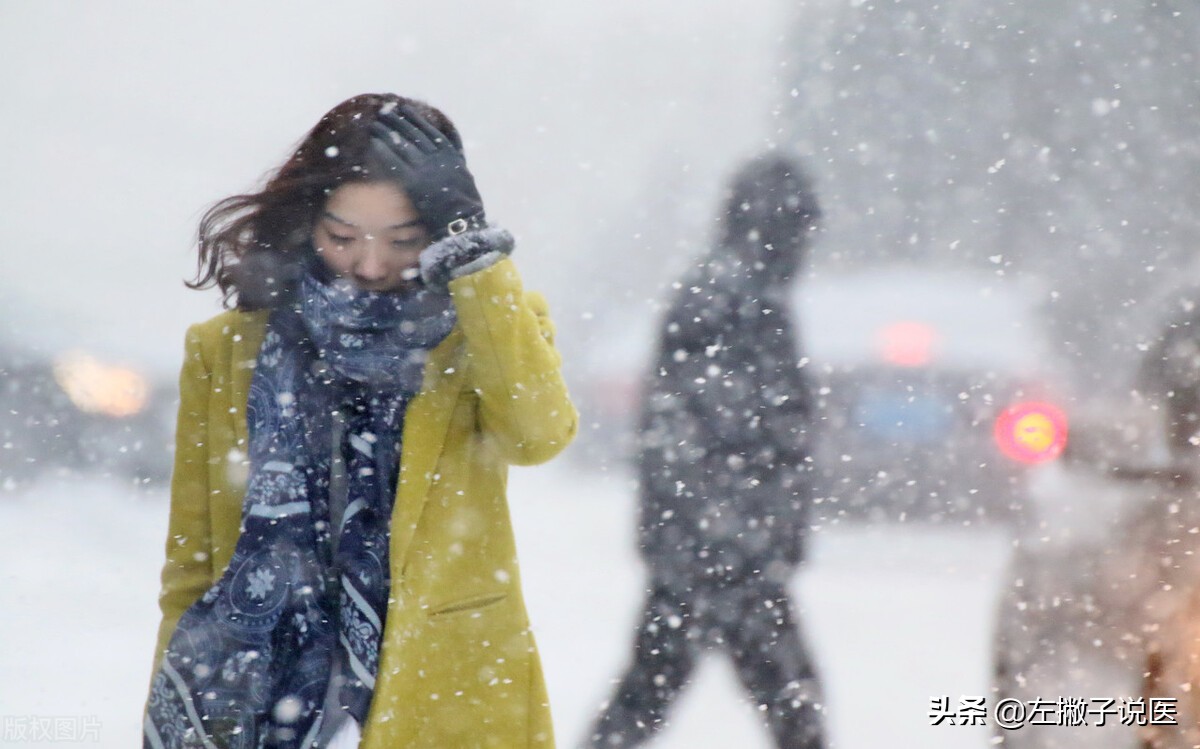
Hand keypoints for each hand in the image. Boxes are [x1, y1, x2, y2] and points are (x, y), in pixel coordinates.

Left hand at [368, 103, 484, 238]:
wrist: (463, 221)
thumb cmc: (466, 204)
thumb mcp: (466, 175)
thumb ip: (456, 161)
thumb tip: (453, 154)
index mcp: (450, 154)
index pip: (429, 130)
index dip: (415, 118)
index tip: (404, 109)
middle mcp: (437, 157)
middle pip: (413, 134)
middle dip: (397, 121)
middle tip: (384, 111)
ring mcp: (425, 169)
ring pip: (402, 145)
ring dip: (386, 132)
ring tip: (375, 123)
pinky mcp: (414, 183)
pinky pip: (395, 163)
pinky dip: (383, 151)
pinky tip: (373, 143)